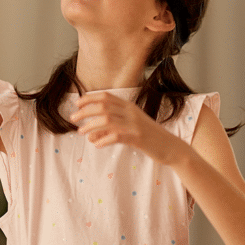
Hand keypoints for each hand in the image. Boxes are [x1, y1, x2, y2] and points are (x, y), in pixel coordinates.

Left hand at [71, 91, 189, 166]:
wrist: (171, 147)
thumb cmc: (149, 138)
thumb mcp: (130, 128)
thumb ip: (111, 129)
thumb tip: (90, 135)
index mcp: (129, 106)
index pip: (106, 96)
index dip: (89, 98)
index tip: (77, 104)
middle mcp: (131, 112)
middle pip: (103, 106)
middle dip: (85, 112)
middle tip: (72, 119)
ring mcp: (135, 124)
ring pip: (107, 120)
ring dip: (91, 125)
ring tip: (81, 132)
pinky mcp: (138, 137)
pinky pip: (116, 135)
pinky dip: (103, 139)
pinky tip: (96, 144)